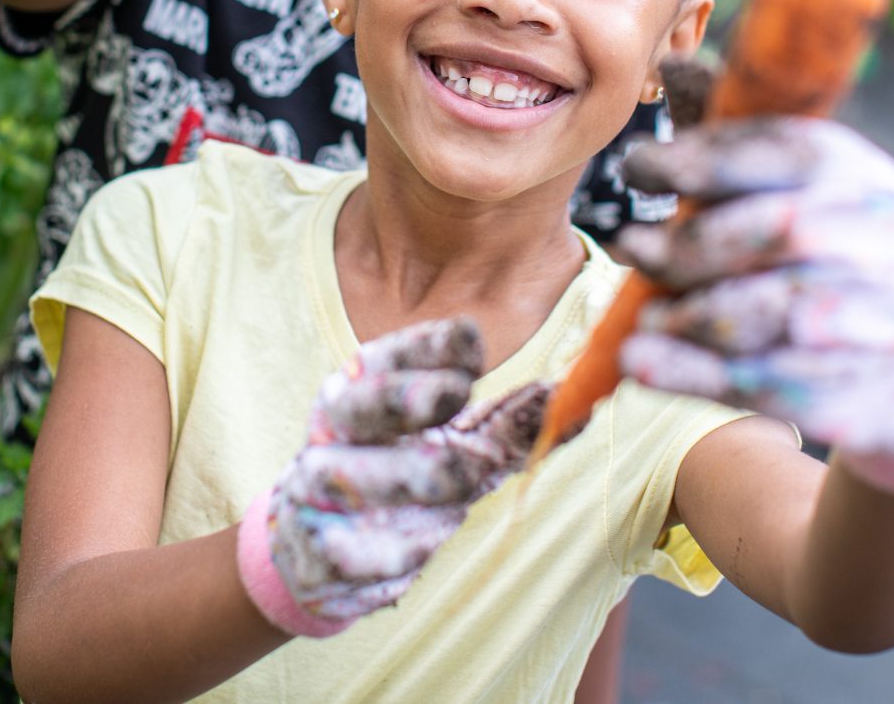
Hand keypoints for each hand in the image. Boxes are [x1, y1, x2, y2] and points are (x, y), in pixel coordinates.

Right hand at [240, 318, 546, 631]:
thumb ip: (510, 427)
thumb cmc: (396, 480)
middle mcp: (331, 433)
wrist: (312, 552)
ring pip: (358, 476)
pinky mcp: (315, 551)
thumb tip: (580, 405)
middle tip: (458, 391)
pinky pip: (356, 550)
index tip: (474, 341)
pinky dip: (398, 549)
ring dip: (415, 477)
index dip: (426, 346)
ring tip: (457, 489)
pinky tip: (423, 545)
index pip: (384, 357)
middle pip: (358, 403)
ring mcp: (316, 490)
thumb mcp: (450, 446)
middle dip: (407, 394)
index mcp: (359, 392)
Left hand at [615, 118, 893, 461]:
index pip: (784, 151)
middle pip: (780, 231)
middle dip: (693, 242)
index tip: (637, 165)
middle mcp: (888, 237)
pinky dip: (701, 375)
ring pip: (781, 311)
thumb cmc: (833, 249)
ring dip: (697, 314)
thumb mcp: (796, 186)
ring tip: (641, 319)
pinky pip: (779, 383)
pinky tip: (643, 366)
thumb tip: (669, 61)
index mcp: (860, 173)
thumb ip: (728, 138)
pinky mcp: (875, 390)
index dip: (705, 158)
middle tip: (628, 246)